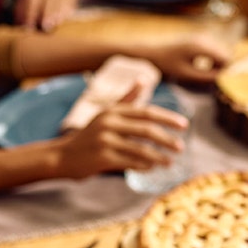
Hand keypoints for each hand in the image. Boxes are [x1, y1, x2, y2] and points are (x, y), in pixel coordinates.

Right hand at [52, 102, 188, 176]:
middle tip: (181, 147)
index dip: (167, 118)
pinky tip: (152, 168)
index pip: (146, 112)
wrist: (62, 156)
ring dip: (159, 157)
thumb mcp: (106, 114)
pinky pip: (131, 163)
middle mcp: (109, 123)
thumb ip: (126, 99)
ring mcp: (105, 141)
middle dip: (167, 139)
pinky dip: (144, 166)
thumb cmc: (90, 135)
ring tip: (170, 162)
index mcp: (113, 111)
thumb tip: (143, 79)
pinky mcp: (102, 158)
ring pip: (141, 149)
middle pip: (147, 130)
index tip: (184, 125)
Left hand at [142, 35, 231, 83]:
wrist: (152, 52)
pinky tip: (201, 70)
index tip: (220, 84)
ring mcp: (200, 39)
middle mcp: (203, 39)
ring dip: (216, 66)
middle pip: (224, 55)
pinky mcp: (197, 41)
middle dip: (222, 69)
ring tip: (206, 78)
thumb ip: (206, 76)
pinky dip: (210, 61)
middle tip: (213, 82)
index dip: (226, 72)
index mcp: (201, 47)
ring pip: (218, 54)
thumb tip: (223, 78)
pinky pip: (211, 52)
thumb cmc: (167, 64)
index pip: (225, 58)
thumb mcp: (187, 74)